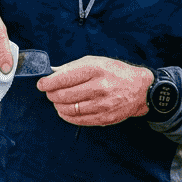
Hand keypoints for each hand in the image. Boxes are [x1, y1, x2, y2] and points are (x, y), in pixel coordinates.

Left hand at [36, 56, 154, 125]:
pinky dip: (67, 116)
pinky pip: (78, 120)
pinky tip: (65, 111)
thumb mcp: (96, 61)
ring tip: (58, 101)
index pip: (63, 78)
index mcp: (95, 69)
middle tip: (50, 92)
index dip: (48, 83)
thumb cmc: (115, 73)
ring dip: (58, 106)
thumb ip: (73, 67)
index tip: (42, 84)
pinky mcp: (104, 117)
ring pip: (69, 109)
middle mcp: (99, 87)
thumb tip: (52, 73)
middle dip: (52, 95)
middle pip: (64, 95)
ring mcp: (102, 104)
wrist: (140, 89)